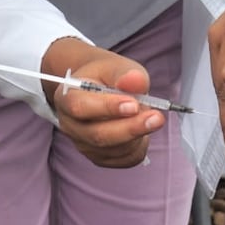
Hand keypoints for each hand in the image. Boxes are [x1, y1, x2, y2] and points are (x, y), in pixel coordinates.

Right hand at [43, 37, 164, 167]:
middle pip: (98, 135)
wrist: (100, 86)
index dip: (108, 108)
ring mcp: (83, 144)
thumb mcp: (115, 65)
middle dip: (131, 128)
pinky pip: (124, 159)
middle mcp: (70, 125)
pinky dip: (139, 146)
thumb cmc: (106, 76)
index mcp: (67, 97)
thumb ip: (125, 73)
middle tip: (157, 117)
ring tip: (150, 115)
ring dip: (138, 134)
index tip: (134, 105)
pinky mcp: (99, 157)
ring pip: (114, 150)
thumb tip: (136, 81)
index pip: (80, 107)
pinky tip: (142, 130)